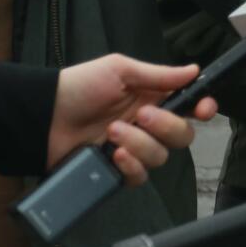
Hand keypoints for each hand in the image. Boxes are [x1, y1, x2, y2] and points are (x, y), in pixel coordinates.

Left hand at [48, 55, 216, 186]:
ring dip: (140, 144)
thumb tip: (194, 70)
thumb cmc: (78, 86)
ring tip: (112, 132)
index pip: (189, 107)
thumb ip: (158, 75)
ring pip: (160, 157)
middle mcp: (147, 125)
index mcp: (153, 99)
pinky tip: (114, 154)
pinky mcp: (115, 171)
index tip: (203, 109)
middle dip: (167, 126)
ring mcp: (132, 149)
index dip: (202, 108)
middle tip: (142, 115)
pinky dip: (131, 165)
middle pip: (182, 136)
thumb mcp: (119, 70)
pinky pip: (139, 176)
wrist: (42, 116)